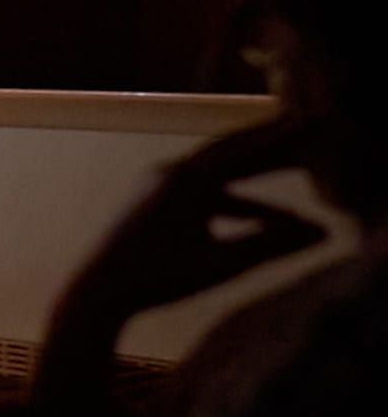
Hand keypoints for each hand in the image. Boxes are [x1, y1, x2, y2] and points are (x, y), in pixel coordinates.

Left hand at [54, 115, 331, 336]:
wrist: (97, 293)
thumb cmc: (158, 278)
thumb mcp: (222, 263)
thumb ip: (271, 244)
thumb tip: (318, 233)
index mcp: (187, 181)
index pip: (245, 151)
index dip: (282, 139)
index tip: (309, 124)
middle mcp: (169, 173)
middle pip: (230, 151)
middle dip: (269, 144)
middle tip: (302, 128)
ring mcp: (155, 186)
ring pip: (217, 176)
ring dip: (255, 187)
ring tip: (292, 201)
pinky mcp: (150, 203)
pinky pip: (201, 194)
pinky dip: (233, 204)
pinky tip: (261, 221)